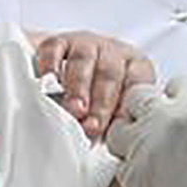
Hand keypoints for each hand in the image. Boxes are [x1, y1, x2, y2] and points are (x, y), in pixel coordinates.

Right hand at [35, 31, 155, 141]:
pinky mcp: (58, 42)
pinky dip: (51, 64)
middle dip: (101, 103)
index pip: (137, 85)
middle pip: (110, 74)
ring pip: (84, 61)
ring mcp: (85, 44)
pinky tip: (49, 81)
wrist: (70, 76)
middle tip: (92, 126)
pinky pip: (55, 49)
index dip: (126, 109)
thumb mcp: (115, 115)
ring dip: (79, 87)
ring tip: (74, 109)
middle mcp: (113, 53)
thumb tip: (117, 144)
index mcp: (136, 68)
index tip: (117, 131)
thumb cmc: (99, 104)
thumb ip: (118, 126)